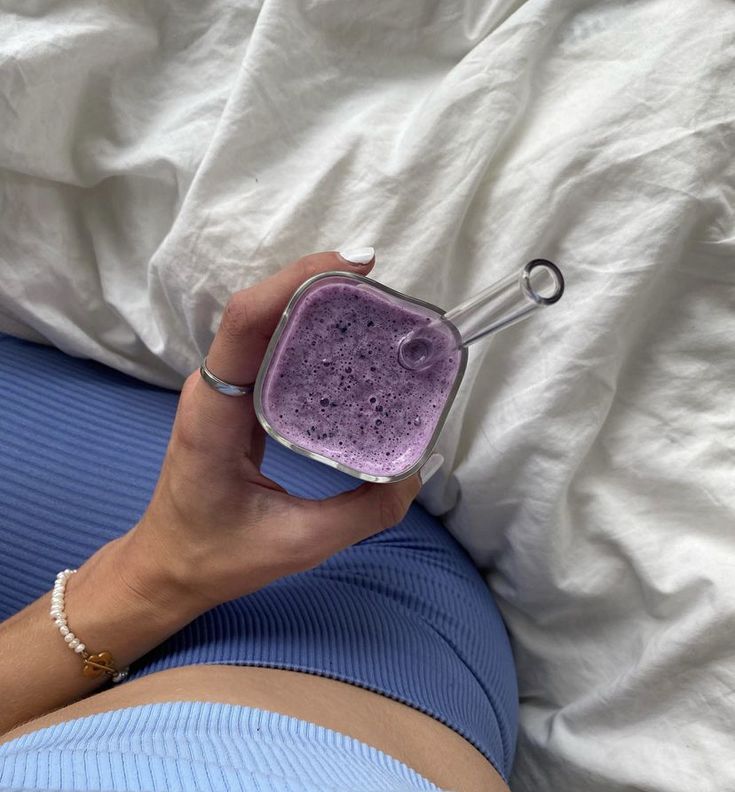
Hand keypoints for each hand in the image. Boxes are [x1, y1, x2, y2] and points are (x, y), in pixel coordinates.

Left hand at [124, 251, 420, 610]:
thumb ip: (365, 512)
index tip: (357, 267)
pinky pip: (273, 349)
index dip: (298, 281)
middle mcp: (216, 388)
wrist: (167, 566)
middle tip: (380, 290)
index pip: (247, 323)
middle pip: (261, 310)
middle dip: (319, 286)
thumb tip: (417, 468)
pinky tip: (349, 339)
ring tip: (373, 306)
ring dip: (315, 304)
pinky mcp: (239, 398)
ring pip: (267, 323)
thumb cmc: (218, 556)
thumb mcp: (299, 543)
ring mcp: (224, 389)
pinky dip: (310, 332)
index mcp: (215, 415)